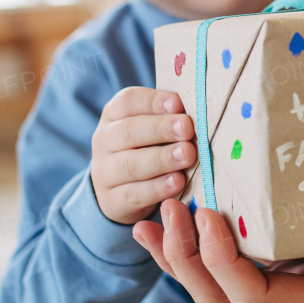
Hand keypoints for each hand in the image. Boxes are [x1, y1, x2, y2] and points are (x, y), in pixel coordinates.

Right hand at [91, 87, 196, 224]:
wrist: (119, 192)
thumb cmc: (145, 149)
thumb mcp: (152, 130)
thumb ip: (170, 119)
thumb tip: (199, 113)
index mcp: (114, 116)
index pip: (128, 101)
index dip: (153, 101)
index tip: (178, 104)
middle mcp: (104, 141)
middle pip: (129, 131)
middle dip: (161, 129)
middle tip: (187, 128)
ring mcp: (105, 172)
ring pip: (130, 164)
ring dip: (162, 159)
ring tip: (187, 155)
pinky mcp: (112, 201)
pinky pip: (134, 194)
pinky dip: (158, 188)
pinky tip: (178, 182)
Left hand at [131, 199, 303, 302]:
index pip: (252, 297)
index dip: (221, 264)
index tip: (210, 218)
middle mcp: (297, 288)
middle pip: (219, 293)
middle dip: (184, 258)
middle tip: (169, 208)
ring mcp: (293, 268)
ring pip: (219, 274)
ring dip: (183, 246)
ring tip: (160, 204)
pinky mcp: (297, 243)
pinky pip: (241, 245)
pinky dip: (208, 227)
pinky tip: (192, 196)